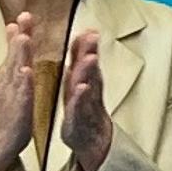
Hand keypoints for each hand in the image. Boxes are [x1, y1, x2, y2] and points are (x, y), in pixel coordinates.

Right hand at [0, 13, 41, 170]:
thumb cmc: (8, 107)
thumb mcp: (11, 77)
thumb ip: (14, 54)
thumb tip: (14, 29)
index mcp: (10, 73)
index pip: (16, 49)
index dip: (20, 32)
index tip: (25, 14)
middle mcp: (8, 81)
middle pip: (14, 56)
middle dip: (19, 37)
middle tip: (24, 18)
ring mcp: (11, 96)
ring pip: (16, 72)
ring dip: (19, 56)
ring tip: (24, 39)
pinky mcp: (16, 112)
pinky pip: (20, 97)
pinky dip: (24, 85)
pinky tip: (28, 74)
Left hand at [58, 30, 114, 170]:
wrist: (93, 142)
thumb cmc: (84, 112)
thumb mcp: (81, 86)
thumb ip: (81, 64)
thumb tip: (83, 41)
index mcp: (83, 82)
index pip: (83, 60)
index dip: (85, 44)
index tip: (88, 28)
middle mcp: (88, 91)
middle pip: (89, 69)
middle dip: (90, 52)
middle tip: (92, 36)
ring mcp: (85, 106)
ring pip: (88, 85)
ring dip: (89, 71)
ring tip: (90, 57)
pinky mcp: (78, 120)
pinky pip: (79, 108)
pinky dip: (81, 97)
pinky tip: (82, 87)